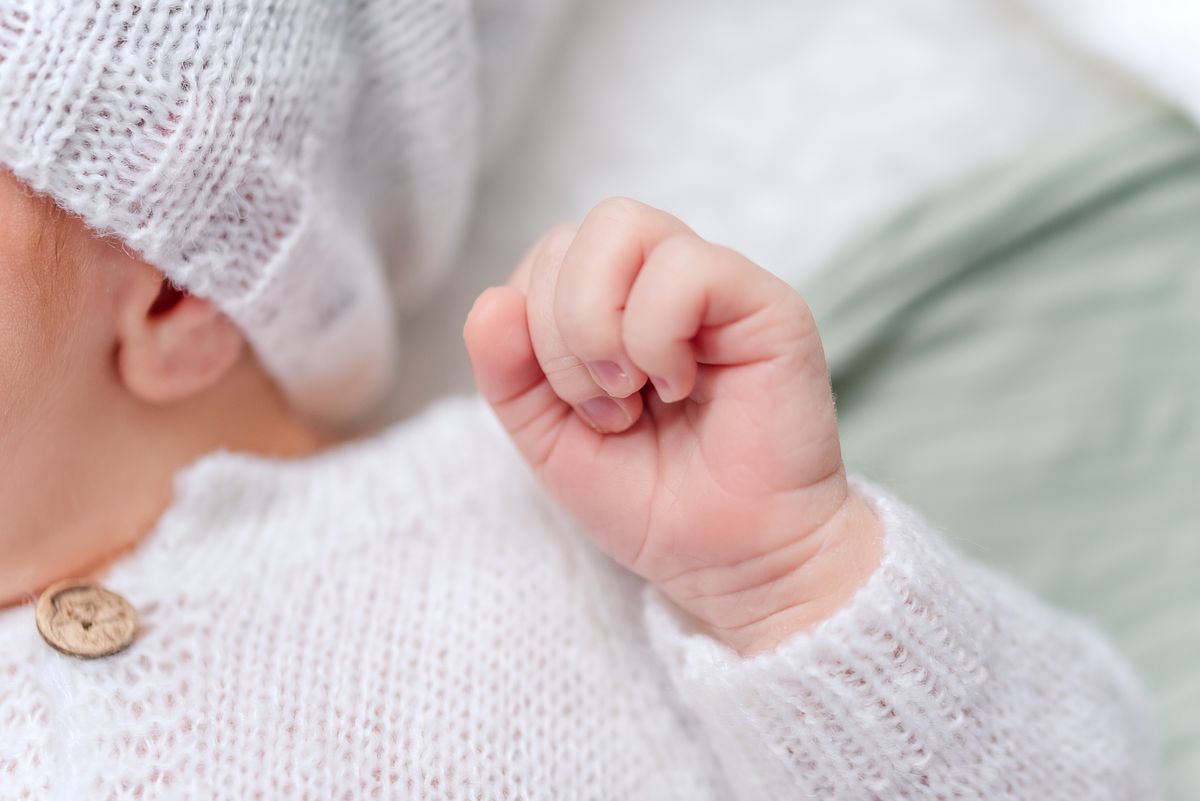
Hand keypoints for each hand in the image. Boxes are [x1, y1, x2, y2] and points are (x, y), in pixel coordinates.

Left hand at [464, 198, 881, 654]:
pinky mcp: (766, 303)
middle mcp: (660, 280)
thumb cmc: (652, 499)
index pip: (543, 258)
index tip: (577, 408)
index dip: (532, 330)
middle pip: (571, 235)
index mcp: (611, 303)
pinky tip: (680, 386)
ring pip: (620, 227)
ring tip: (637, 394)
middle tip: (606, 407)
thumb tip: (491, 302)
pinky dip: (657, 334)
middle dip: (559, 334)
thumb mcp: (549, 441)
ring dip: (600, 328)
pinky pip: (685, 268)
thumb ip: (508, 374)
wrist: (733, 561)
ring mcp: (715, 284)